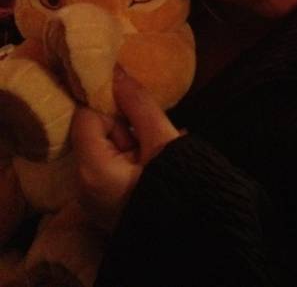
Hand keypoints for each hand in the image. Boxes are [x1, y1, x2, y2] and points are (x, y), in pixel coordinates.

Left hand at [71, 68, 180, 230]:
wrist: (201, 235)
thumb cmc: (179, 189)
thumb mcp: (161, 141)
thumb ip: (138, 105)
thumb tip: (117, 71)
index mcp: (92, 169)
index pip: (87, 116)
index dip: (110, 104)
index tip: (135, 101)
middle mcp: (85, 185)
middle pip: (98, 132)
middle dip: (127, 124)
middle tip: (157, 130)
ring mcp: (96, 196)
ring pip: (110, 148)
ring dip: (137, 139)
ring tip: (166, 144)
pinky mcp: (110, 202)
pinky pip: (118, 166)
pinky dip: (138, 156)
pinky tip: (163, 157)